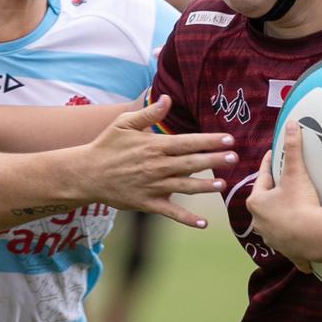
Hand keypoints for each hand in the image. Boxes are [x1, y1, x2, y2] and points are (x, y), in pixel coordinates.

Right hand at [77, 95, 236, 228]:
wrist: (86, 173)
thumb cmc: (107, 146)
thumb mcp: (124, 124)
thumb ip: (148, 113)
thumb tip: (167, 98)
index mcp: (154, 145)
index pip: (187, 142)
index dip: (208, 140)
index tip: (228, 139)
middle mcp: (156, 166)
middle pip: (190, 163)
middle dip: (213, 161)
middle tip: (234, 158)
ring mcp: (153, 186)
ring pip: (184, 187)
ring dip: (204, 187)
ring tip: (222, 185)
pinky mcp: (147, 203)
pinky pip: (170, 212)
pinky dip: (186, 219)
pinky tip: (203, 223)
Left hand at [248, 122, 321, 272]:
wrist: (313, 236)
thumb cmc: (299, 203)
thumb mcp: (295, 173)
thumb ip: (292, 148)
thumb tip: (291, 124)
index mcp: (256, 202)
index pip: (262, 178)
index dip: (268, 165)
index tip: (273, 156)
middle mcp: (259, 222)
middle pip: (265, 204)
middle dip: (273, 195)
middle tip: (284, 185)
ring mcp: (272, 239)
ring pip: (274, 226)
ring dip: (280, 220)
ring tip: (292, 211)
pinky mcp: (288, 252)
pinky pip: (290, 247)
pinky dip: (294, 245)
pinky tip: (301, 246)